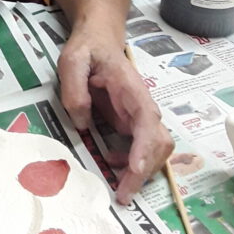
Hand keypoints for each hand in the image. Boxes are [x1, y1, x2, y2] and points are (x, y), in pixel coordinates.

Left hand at [57, 26, 172, 204]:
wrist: (99, 39)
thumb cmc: (88, 49)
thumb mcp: (73, 61)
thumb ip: (75, 89)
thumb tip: (84, 124)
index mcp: (132, 90)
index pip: (147, 123)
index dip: (144, 149)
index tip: (135, 170)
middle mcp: (142, 106)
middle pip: (160, 143)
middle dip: (145, 171)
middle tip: (122, 194)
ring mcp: (139, 115)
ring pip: (155, 150)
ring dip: (141, 171)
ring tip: (117, 185)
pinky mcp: (132, 122)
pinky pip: (141, 148)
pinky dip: (131, 163)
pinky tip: (111, 161)